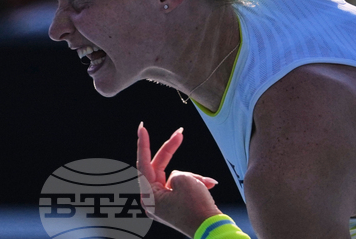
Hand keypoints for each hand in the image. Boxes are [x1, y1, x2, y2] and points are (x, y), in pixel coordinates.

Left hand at [137, 122, 221, 236]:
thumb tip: (176, 179)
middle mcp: (153, 201)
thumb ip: (174, 173)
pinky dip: (196, 183)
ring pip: (176, 177)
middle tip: (179, 132)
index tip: (142, 127)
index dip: (143, 144)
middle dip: (171, 151)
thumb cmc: (195, 206)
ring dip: (192, 176)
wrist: (213, 228)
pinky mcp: (176, 206)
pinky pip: (183, 186)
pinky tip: (209, 185)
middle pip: (159, 167)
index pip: (143, 164)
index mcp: (148, 196)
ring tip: (204, 184)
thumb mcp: (182, 179)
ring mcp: (164, 204)